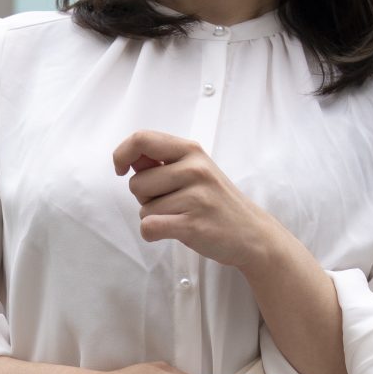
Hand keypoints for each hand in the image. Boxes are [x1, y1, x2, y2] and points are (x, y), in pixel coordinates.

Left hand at [114, 130, 282, 272]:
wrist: (252, 233)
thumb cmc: (216, 202)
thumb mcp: (195, 171)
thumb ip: (163, 163)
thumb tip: (129, 158)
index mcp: (191, 151)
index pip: (142, 139)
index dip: (121, 154)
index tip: (120, 169)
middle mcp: (194, 169)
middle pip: (136, 182)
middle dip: (144, 197)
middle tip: (172, 203)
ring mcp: (195, 197)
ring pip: (143, 209)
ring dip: (154, 218)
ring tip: (181, 216)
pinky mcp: (193, 225)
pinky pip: (149, 227)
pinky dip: (153, 234)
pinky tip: (172, 232)